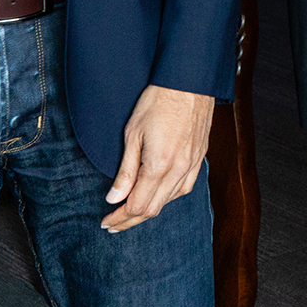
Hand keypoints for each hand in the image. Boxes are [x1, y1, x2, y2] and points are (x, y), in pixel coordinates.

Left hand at [103, 85, 214, 232]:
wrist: (189, 81)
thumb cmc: (158, 101)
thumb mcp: (133, 134)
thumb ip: (125, 170)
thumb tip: (114, 198)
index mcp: (160, 165)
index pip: (137, 205)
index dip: (120, 217)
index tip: (106, 221)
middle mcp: (179, 170)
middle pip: (153, 209)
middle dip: (130, 220)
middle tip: (113, 224)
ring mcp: (192, 165)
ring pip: (170, 201)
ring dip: (149, 210)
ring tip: (131, 213)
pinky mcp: (199, 158)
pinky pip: (184, 188)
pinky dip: (167, 197)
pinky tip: (157, 195)